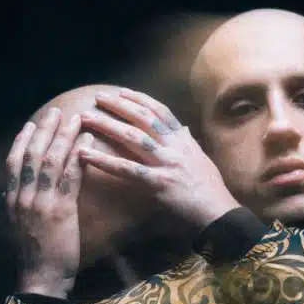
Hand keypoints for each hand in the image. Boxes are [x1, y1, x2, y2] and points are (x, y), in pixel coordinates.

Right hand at [4, 105, 89, 297]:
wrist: (42, 279)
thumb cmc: (36, 256)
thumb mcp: (21, 228)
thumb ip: (18, 207)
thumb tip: (12, 192)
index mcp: (12, 201)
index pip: (13, 162)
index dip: (23, 141)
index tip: (32, 124)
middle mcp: (23, 197)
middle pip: (31, 155)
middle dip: (44, 131)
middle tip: (55, 112)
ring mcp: (40, 202)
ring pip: (50, 160)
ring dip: (63, 136)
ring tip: (75, 118)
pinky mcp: (60, 210)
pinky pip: (70, 176)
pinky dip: (78, 155)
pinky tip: (87, 142)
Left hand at [78, 88, 239, 231]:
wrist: (218, 211)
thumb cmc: (211, 188)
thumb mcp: (202, 159)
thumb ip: (190, 142)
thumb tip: (184, 128)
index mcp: (184, 141)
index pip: (160, 112)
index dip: (140, 99)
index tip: (122, 92)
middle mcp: (174, 147)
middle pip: (142, 119)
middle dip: (119, 106)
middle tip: (98, 97)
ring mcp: (166, 163)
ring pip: (133, 137)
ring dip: (107, 125)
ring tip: (86, 118)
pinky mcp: (157, 183)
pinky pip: (126, 169)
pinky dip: (104, 161)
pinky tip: (84, 155)